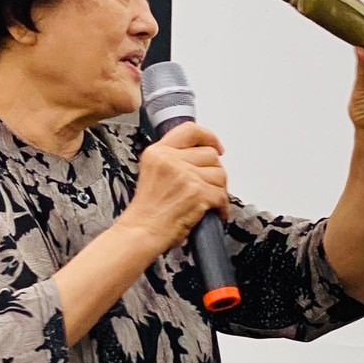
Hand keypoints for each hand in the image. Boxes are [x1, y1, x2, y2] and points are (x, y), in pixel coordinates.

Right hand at [117, 123, 229, 254]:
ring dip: (219, 190)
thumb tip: (200, 158)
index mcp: (158, 152)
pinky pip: (222, 195)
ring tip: (209, 201)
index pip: (190, 130)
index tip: (217, 146)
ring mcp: (185, 176)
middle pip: (211, 155)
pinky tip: (214, 212)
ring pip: (220, 174)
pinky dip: (222, 207)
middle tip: (210, 185)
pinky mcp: (197, 193)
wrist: (142, 232)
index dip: (209, 137)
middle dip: (215, 172)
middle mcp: (171, 160)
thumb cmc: (147, 211)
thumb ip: (173, 160)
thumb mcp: (153, 173)